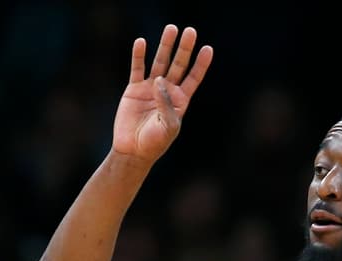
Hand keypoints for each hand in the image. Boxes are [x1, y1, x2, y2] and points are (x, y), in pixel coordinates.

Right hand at [113, 25, 212, 163]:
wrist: (133, 150)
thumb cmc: (155, 143)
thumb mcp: (168, 126)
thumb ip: (166, 103)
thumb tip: (159, 79)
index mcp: (180, 100)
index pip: (194, 77)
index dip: (201, 64)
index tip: (208, 48)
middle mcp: (167, 91)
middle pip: (178, 64)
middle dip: (184, 48)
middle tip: (190, 31)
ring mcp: (150, 88)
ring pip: (160, 62)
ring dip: (165, 46)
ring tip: (171, 29)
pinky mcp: (134, 88)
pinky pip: (137, 68)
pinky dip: (139, 55)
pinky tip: (141, 42)